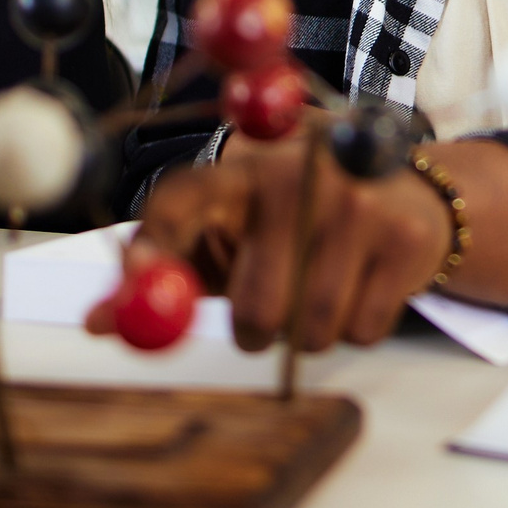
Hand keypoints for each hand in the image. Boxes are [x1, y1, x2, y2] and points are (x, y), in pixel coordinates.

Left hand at [97, 122, 507, 351]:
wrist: (408, 194)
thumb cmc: (298, 220)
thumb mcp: (232, 231)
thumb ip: (169, 270)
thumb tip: (98, 322)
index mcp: (241, 172)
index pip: (181, 201)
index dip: (152, 250)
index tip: (134, 290)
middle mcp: (298, 176)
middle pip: (256, 303)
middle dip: (256, 330)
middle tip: (263, 314)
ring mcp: (356, 204)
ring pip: (310, 328)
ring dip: (308, 335)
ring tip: (318, 291)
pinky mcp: (403, 237)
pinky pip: (362, 328)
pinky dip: (356, 327)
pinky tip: (360, 286)